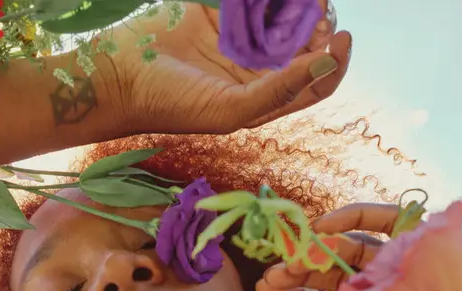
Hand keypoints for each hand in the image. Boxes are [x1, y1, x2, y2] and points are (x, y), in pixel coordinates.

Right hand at [104, 2, 350, 134]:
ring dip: (296, 1)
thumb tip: (327, 64)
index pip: (317, 81)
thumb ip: (280, 90)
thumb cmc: (173, 105)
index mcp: (266, 97)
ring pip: (281, 14)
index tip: (341, 37)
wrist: (120, 76)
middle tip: (319, 7)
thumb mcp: (232, 109)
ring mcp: (239, 37)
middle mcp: (257, 68)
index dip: (336, 61)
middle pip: (304, 41)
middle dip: (318, 23)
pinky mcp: (218, 11)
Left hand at [256, 203, 419, 290]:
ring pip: (357, 247)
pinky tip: (328, 227)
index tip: (266, 287)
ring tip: (299, 252)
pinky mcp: (430, 249)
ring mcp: (409, 271)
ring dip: (322, 246)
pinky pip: (393, 221)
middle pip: (336, 272)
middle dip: (301, 269)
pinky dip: (359, 217)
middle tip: (276, 272)